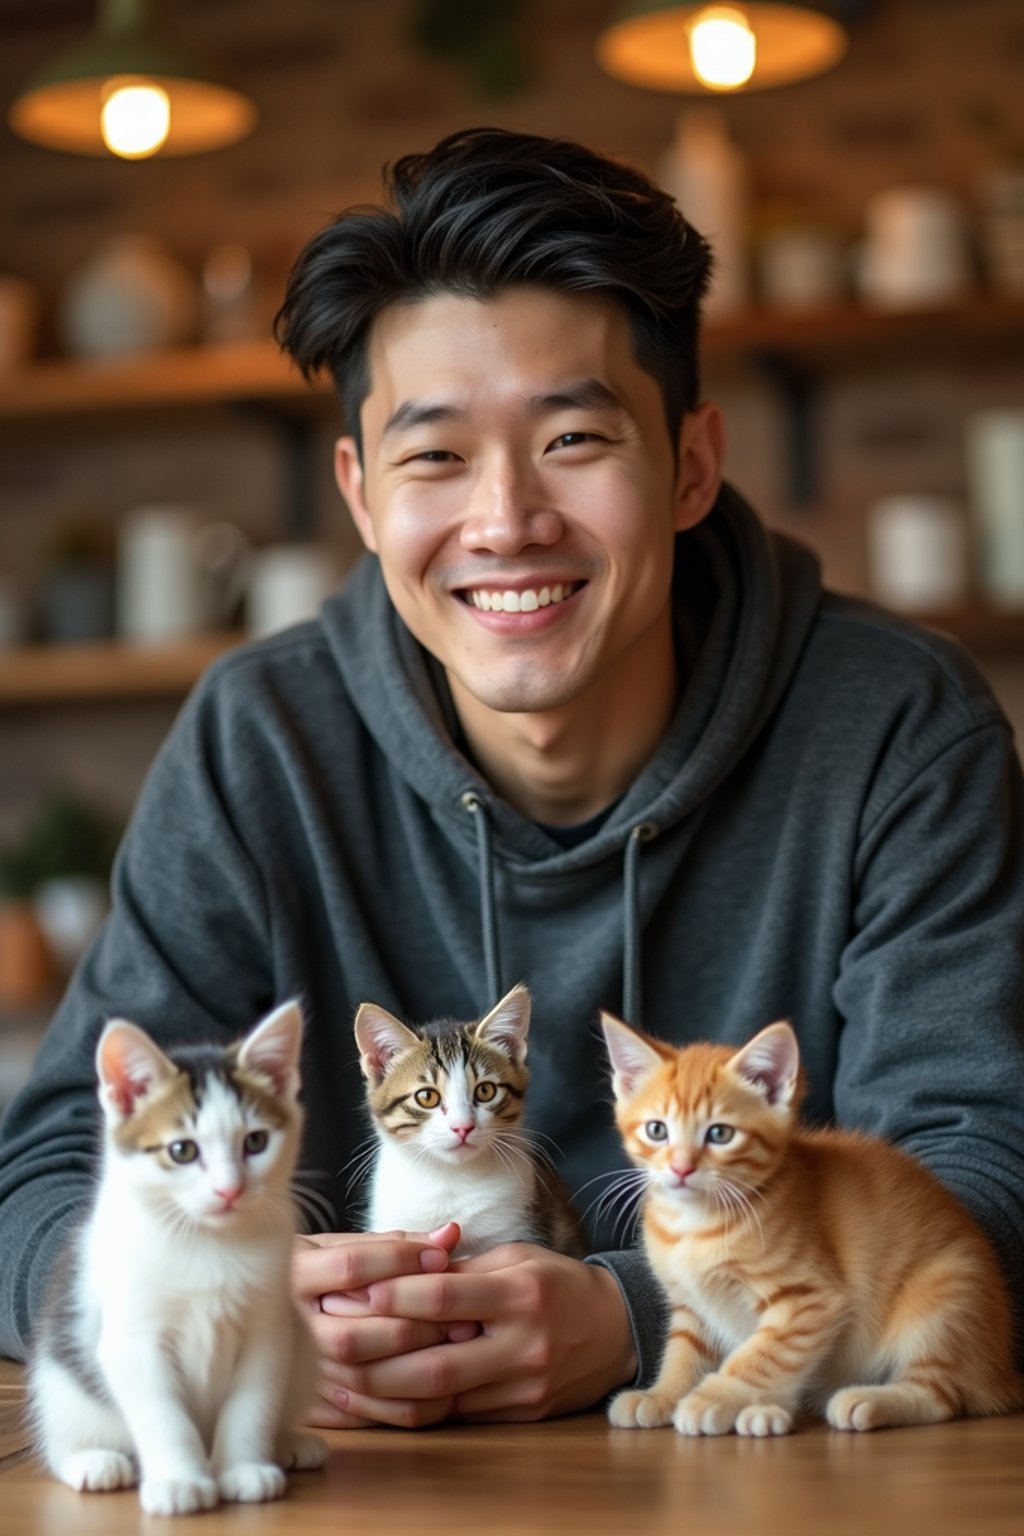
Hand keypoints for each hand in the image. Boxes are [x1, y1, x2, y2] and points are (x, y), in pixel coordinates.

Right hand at [293, 1223, 476, 1427]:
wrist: (265, 1306)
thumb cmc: (319, 1271)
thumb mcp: (345, 1247)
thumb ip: (397, 1243)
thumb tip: (451, 1234)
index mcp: (295, 1272)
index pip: (350, 1267)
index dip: (399, 1260)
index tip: (441, 1257)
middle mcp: (289, 1324)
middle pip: (353, 1334)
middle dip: (413, 1325)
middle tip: (462, 1314)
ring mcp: (296, 1369)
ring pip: (357, 1377)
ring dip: (413, 1364)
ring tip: (455, 1346)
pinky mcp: (310, 1402)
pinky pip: (359, 1414)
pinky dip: (402, 1404)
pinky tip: (440, 1389)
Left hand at [330, 1243, 636, 1427]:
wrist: (617, 1330)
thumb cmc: (557, 1283)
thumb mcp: (516, 1259)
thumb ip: (460, 1271)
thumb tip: (397, 1272)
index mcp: (521, 1294)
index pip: (447, 1299)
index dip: (398, 1296)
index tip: (355, 1289)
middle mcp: (522, 1345)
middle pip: (435, 1363)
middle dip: (375, 1357)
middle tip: (326, 1343)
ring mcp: (520, 1388)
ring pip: (439, 1400)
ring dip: (382, 1393)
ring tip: (336, 1380)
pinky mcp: (517, 1416)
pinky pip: (454, 1417)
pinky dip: (409, 1409)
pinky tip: (374, 1400)